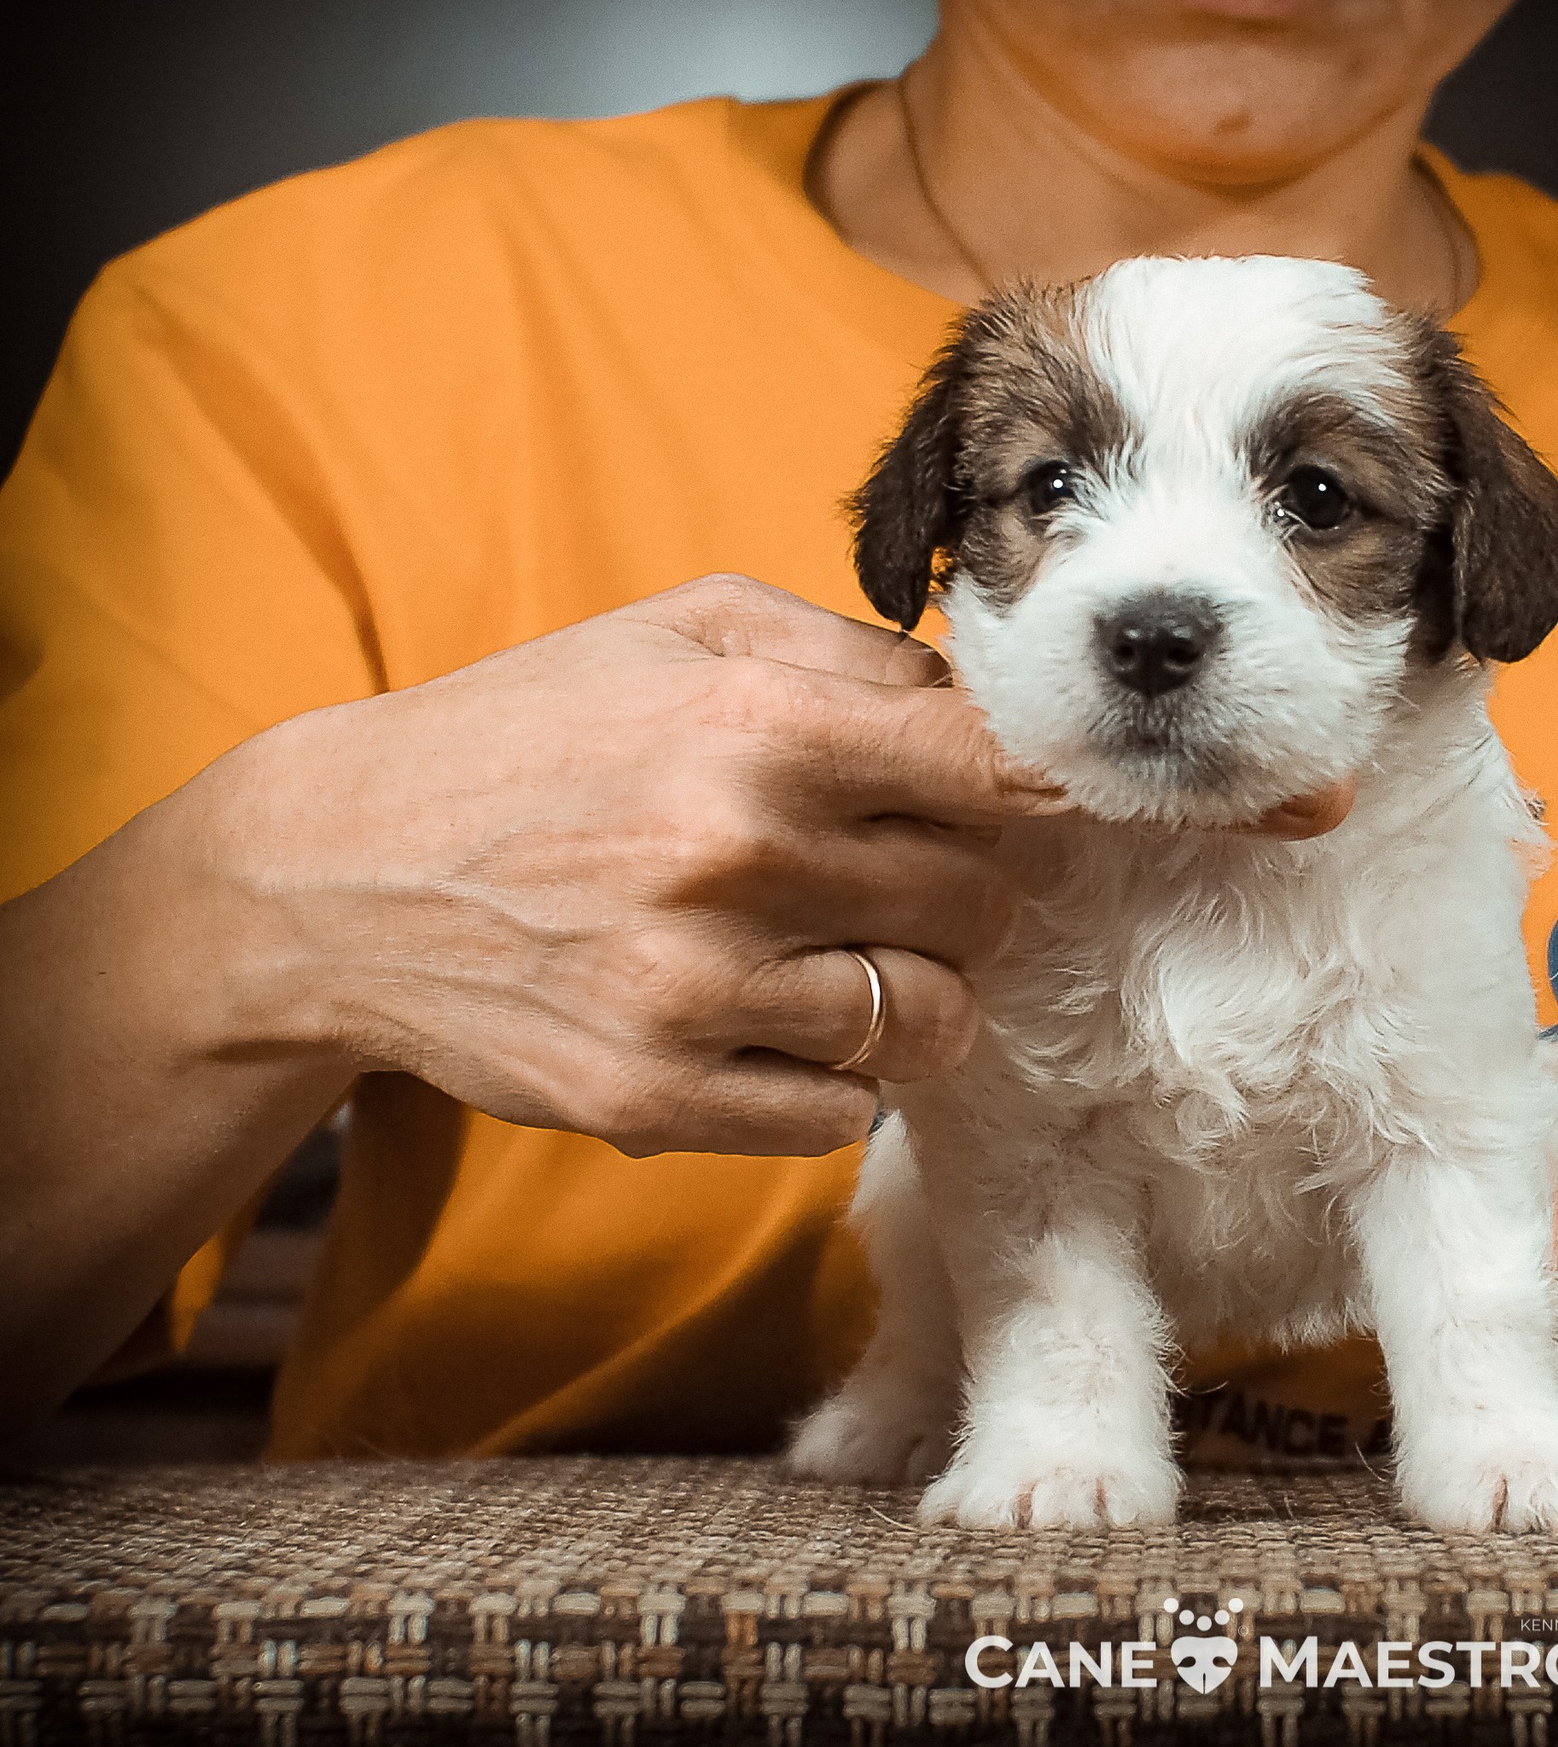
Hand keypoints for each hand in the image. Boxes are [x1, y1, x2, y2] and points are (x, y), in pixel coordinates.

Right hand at [210, 574, 1065, 1156]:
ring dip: (912, 993)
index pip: (993, 772)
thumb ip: (852, 655)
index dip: (1035, 791)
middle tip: (903, 879)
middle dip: (964, 893)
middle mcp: (735, 860)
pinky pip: (843, 1115)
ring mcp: (696, 994)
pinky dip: (832, 1076)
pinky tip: (771, 1020)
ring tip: (845, 954)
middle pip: (982, 905)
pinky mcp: (656, 1102)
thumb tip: (990, 705)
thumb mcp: (681, 632)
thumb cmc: (529, 733)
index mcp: (756, 727)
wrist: (333, 875)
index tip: (1030, 804)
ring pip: (933, 1022)